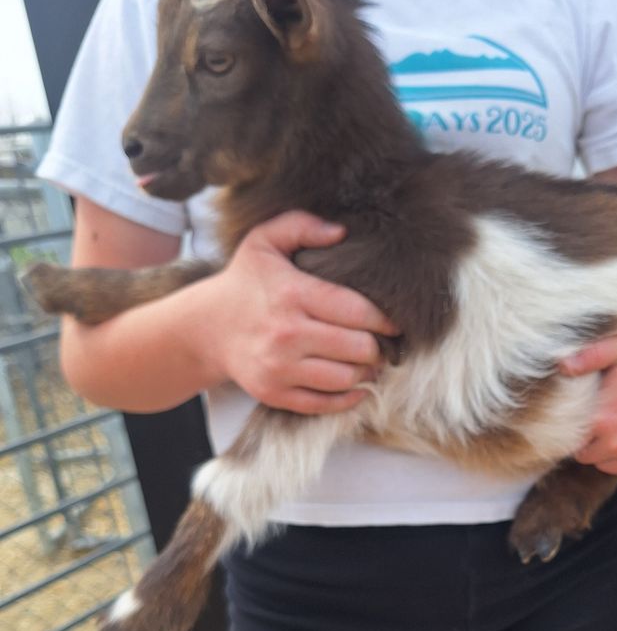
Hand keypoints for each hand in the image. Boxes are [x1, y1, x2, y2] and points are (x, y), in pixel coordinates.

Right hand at [206, 210, 398, 413]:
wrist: (206, 327)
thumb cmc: (245, 282)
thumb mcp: (265, 241)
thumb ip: (302, 226)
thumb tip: (341, 232)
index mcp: (291, 294)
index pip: (356, 311)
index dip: (385, 320)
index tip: (395, 323)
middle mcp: (286, 333)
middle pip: (358, 348)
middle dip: (378, 347)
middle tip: (383, 343)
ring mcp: (279, 367)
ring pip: (346, 378)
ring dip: (367, 372)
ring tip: (370, 361)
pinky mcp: (274, 393)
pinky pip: (325, 404)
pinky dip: (349, 398)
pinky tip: (357, 384)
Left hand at [560, 316, 616, 474]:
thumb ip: (586, 357)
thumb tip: (559, 366)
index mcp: (603, 418)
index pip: (567, 437)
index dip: (572, 423)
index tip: (582, 409)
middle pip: (585, 454)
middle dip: (590, 437)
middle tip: (604, 412)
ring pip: (608, 465)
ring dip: (609, 449)